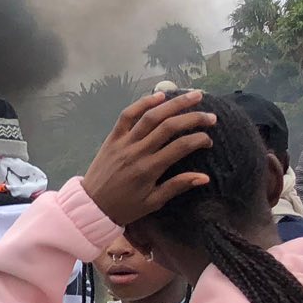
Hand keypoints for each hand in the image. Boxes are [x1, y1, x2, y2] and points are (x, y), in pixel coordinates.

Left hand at [81, 92, 217, 227]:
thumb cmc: (125, 207)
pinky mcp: (112, 138)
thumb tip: (205, 177)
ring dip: (173, 104)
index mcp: (149, 169)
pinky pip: (126, 116)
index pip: (180, 147)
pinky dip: (142, 103)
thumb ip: (177, 186)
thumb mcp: (153, 202)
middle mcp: (137, 152)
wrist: (91, 206)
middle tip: (212, 116)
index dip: (198, 140)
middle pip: (169, 127)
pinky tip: (159, 95)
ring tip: (194, 95)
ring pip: (150, 116)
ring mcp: (123, 142)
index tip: (209, 140)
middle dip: (193, 118)